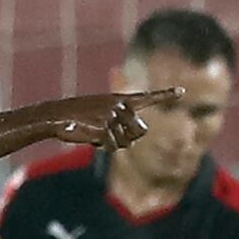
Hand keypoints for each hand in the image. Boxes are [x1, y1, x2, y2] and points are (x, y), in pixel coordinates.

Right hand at [37, 88, 182, 150]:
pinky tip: (93, 138)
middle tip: (111, 134)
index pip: (148, 97)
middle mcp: (120, 106)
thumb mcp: (102, 113)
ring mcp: (113, 117)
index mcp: (120, 99)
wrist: (56, 115)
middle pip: (140, 131)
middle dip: (129, 138)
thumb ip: (122, 122)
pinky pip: (114, 147)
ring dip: (115, 144)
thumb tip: (135, 142)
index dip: (166, 95)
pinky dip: (104, 147)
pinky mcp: (104, 129)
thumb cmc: (79, 116)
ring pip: (128, 142)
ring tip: (98, 134)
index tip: (182, 91)